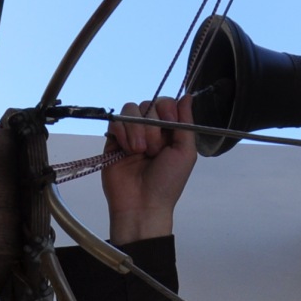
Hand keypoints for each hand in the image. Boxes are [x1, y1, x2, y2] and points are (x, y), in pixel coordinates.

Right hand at [99, 95, 197, 243]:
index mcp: (169, 131)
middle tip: (154, 150)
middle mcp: (150, 129)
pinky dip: (123, 132)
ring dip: (137, 129)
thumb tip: (188, 95)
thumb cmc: (168, 182)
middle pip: (148, 103)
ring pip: (131, 109)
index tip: (169, 123)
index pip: (166, 103)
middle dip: (153, 125)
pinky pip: (115, 121)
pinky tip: (127, 150)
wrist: (142, 205)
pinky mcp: (113, 140)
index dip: (167, 109)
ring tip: (140, 152)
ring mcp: (130, 133)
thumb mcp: (186, 153)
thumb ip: (187, 123)